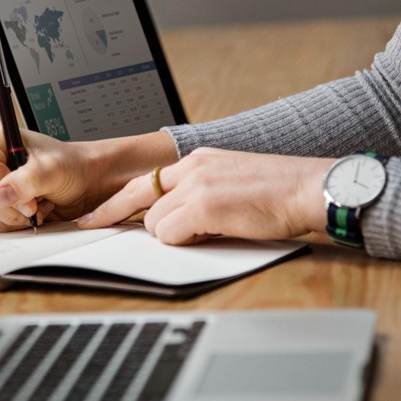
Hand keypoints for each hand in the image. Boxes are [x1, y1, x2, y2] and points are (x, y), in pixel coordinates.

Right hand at [0, 121, 176, 230]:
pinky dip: (10, 223)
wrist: (82, 183)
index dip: (2, 187)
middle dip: (8, 206)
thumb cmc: (70, 167)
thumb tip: (2, 195)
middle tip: (35, 206)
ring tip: (35, 206)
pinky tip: (29, 213)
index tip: (30, 198)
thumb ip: (28, 180)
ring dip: (10, 216)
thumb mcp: (53, 169)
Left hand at [79, 148, 334, 244]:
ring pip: (155, 221)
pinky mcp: (204, 205)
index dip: (117, 200)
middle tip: (90, 226)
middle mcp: (192, 167)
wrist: (310, 188)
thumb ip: (199, 193)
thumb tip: (177, 219)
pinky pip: (170, 233)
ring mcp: (196, 185)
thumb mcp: (230, 181)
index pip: (146, 180)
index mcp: (198, 160)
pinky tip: (211, 233)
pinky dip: (184, 241)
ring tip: (206, 231)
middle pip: (138, 197)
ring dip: (172, 234)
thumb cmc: (278, 191)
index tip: (96, 213)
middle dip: (115, 215)